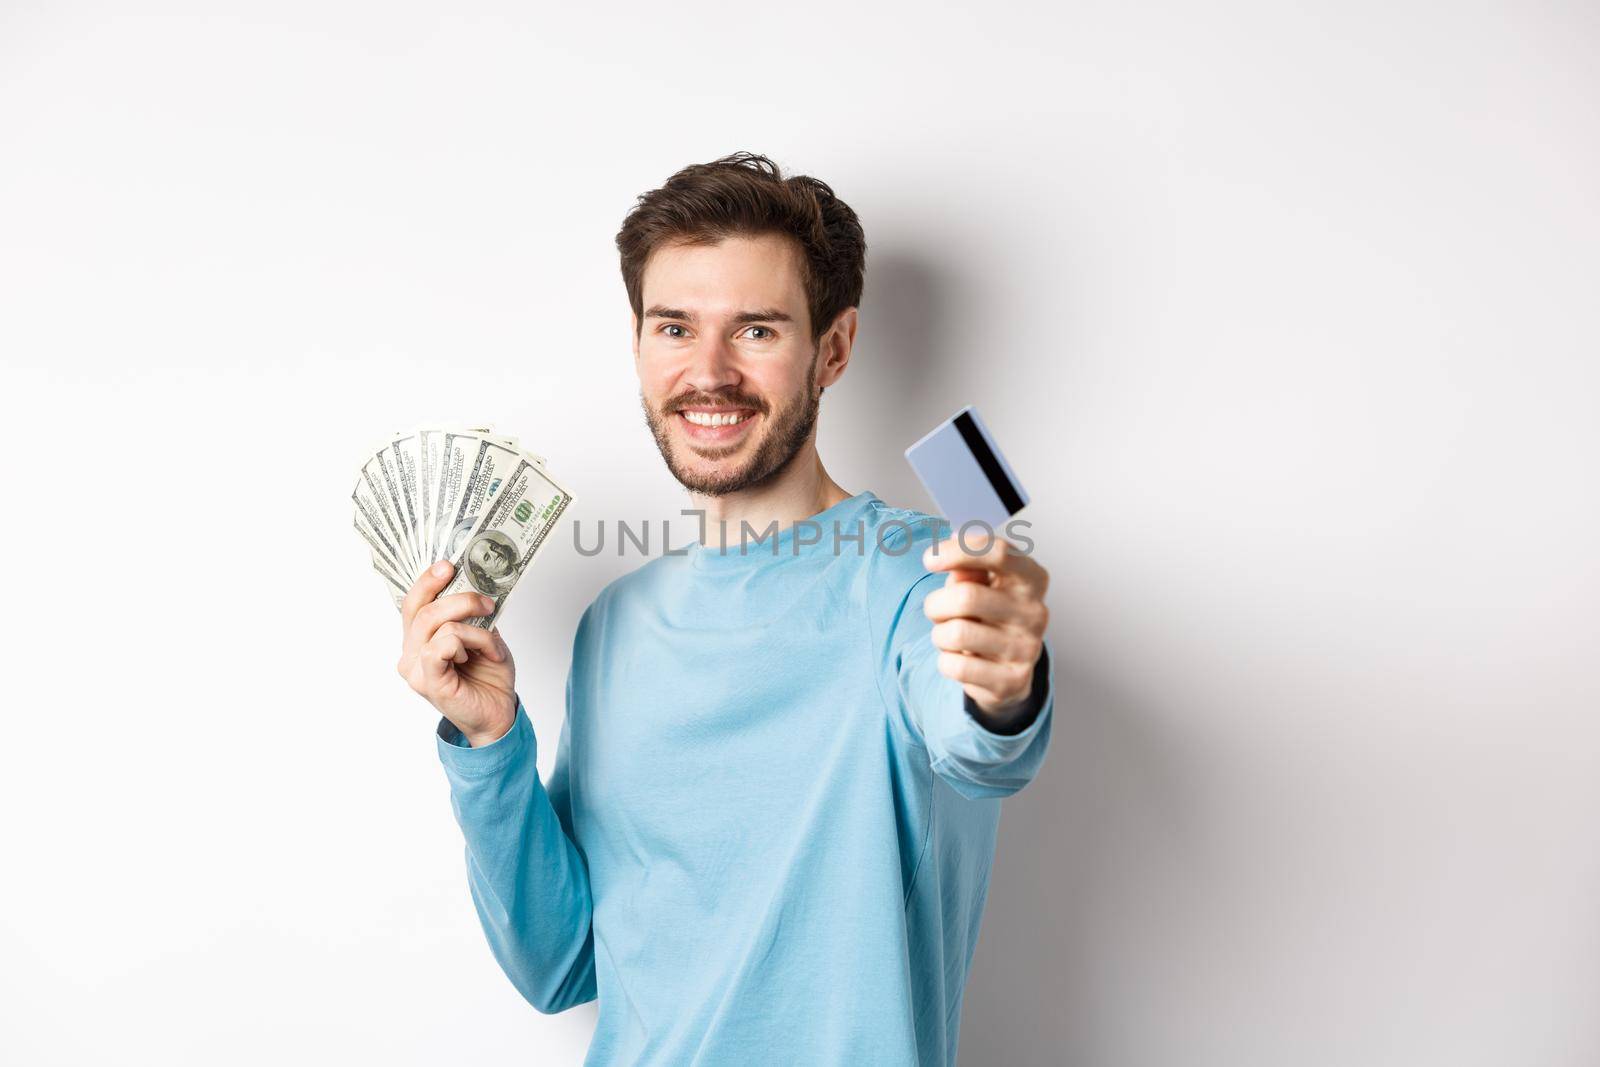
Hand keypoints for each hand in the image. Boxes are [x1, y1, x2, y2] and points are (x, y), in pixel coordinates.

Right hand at [397, 560, 516, 746]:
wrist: (498, 714)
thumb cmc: (488, 677)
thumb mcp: (483, 636)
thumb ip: (471, 615)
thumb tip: (475, 585)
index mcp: (418, 641)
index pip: (413, 603)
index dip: (427, 581)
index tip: (448, 565)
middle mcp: (410, 654)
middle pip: (423, 609)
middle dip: (460, 598)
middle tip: (487, 602)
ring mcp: (415, 669)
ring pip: (439, 625)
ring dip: (475, 628)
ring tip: (491, 644)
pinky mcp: (428, 681)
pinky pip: (445, 644)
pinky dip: (472, 642)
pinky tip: (480, 656)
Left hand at [921, 533, 1049, 725]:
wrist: (1007, 667)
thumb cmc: (989, 612)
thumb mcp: (981, 583)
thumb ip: (967, 566)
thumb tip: (947, 551)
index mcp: (1032, 578)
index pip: (998, 553)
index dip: (957, 551)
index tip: (929, 559)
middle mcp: (1035, 612)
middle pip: (966, 597)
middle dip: (936, 603)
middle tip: (936, 609)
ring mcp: (1027, 649)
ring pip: (956, 634)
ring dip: (939, 634)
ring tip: (950, 636)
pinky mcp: (1011, 681)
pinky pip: (956, 666)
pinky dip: (945, 661)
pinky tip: (959, 659)